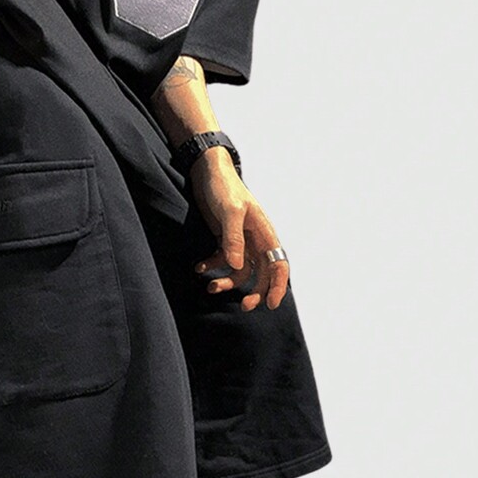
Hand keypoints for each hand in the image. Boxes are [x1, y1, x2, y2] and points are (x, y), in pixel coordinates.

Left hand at [190, 148, 288, 311]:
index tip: (270, 304)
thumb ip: (234, 239)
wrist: (206, 172)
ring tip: (211, 287)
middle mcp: (255, 240)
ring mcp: (240, 241)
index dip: (278, 285)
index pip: (278, 264)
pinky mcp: (224, 240)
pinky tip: (199, 268)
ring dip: (228, 282)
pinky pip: (222, 261)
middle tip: (244, 306)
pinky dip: (212, 267)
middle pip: (262, 274)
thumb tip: (236, 266)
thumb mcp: (229, 212)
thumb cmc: (224, 187)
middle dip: (255, 292)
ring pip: (240, 271)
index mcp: (264, 233)